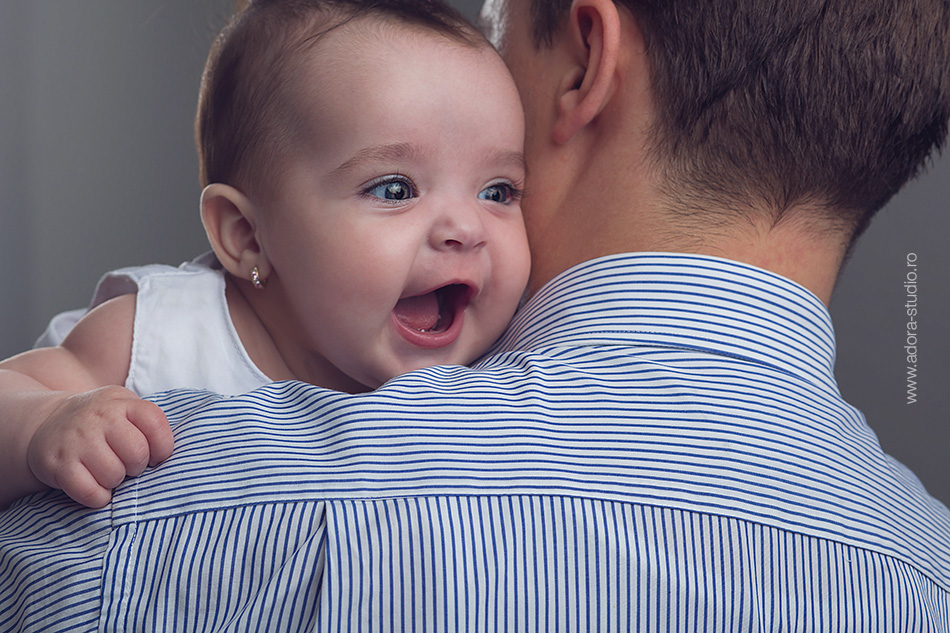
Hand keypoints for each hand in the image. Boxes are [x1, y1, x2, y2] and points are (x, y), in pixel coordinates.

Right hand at [27, 385, 173, 507]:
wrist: (47, 423)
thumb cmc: (100, 422)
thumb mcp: (125, 407)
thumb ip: (148, 423)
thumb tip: (176, 455)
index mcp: (122, 403)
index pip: (156, 424)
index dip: (163, 447)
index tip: (155, 456)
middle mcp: (99, 417)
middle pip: (137, 454)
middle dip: (137, 467)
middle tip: (127, 465)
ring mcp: (77, 440)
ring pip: (114, 475)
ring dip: (116, 482)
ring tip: (108, 472)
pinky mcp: (59, 464)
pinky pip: (91, 492)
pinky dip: (98, 497)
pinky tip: (95, 485)